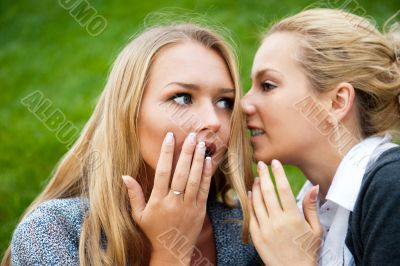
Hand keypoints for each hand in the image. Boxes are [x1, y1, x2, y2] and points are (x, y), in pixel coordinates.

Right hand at [122, 132, 212, 264]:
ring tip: (201, 143)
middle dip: (186, 152)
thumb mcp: (138, 215)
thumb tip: (124, 176)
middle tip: (191, 135)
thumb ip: (133, 194)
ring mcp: (188, 206)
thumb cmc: (153, 231)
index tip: (170, 137)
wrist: (171, 252)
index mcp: (158, 200)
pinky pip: (204, 189)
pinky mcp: (200, 210)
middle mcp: (174, 202)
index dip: (166, 153)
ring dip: (198, 160)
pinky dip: (206, 174)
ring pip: (195, 179)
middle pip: (181, 172)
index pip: (162, 172)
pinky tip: (208, 161)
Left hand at [248, 159, 321, 265]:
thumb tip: (313, 186)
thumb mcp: (316, 229)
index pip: (284, 189)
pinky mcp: (256, 236)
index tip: (275, 162)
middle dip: (264, 175)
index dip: (278, 173)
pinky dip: (250, 202)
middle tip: (261, 163)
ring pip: (257, 202)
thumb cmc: (308, 250)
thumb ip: (311, 207)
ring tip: (257, 177)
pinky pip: (251, 215)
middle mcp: (277, 221)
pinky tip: (251, 194)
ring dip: (256, 187)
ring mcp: (265, 229)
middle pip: (268, 192)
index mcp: (293, 218)